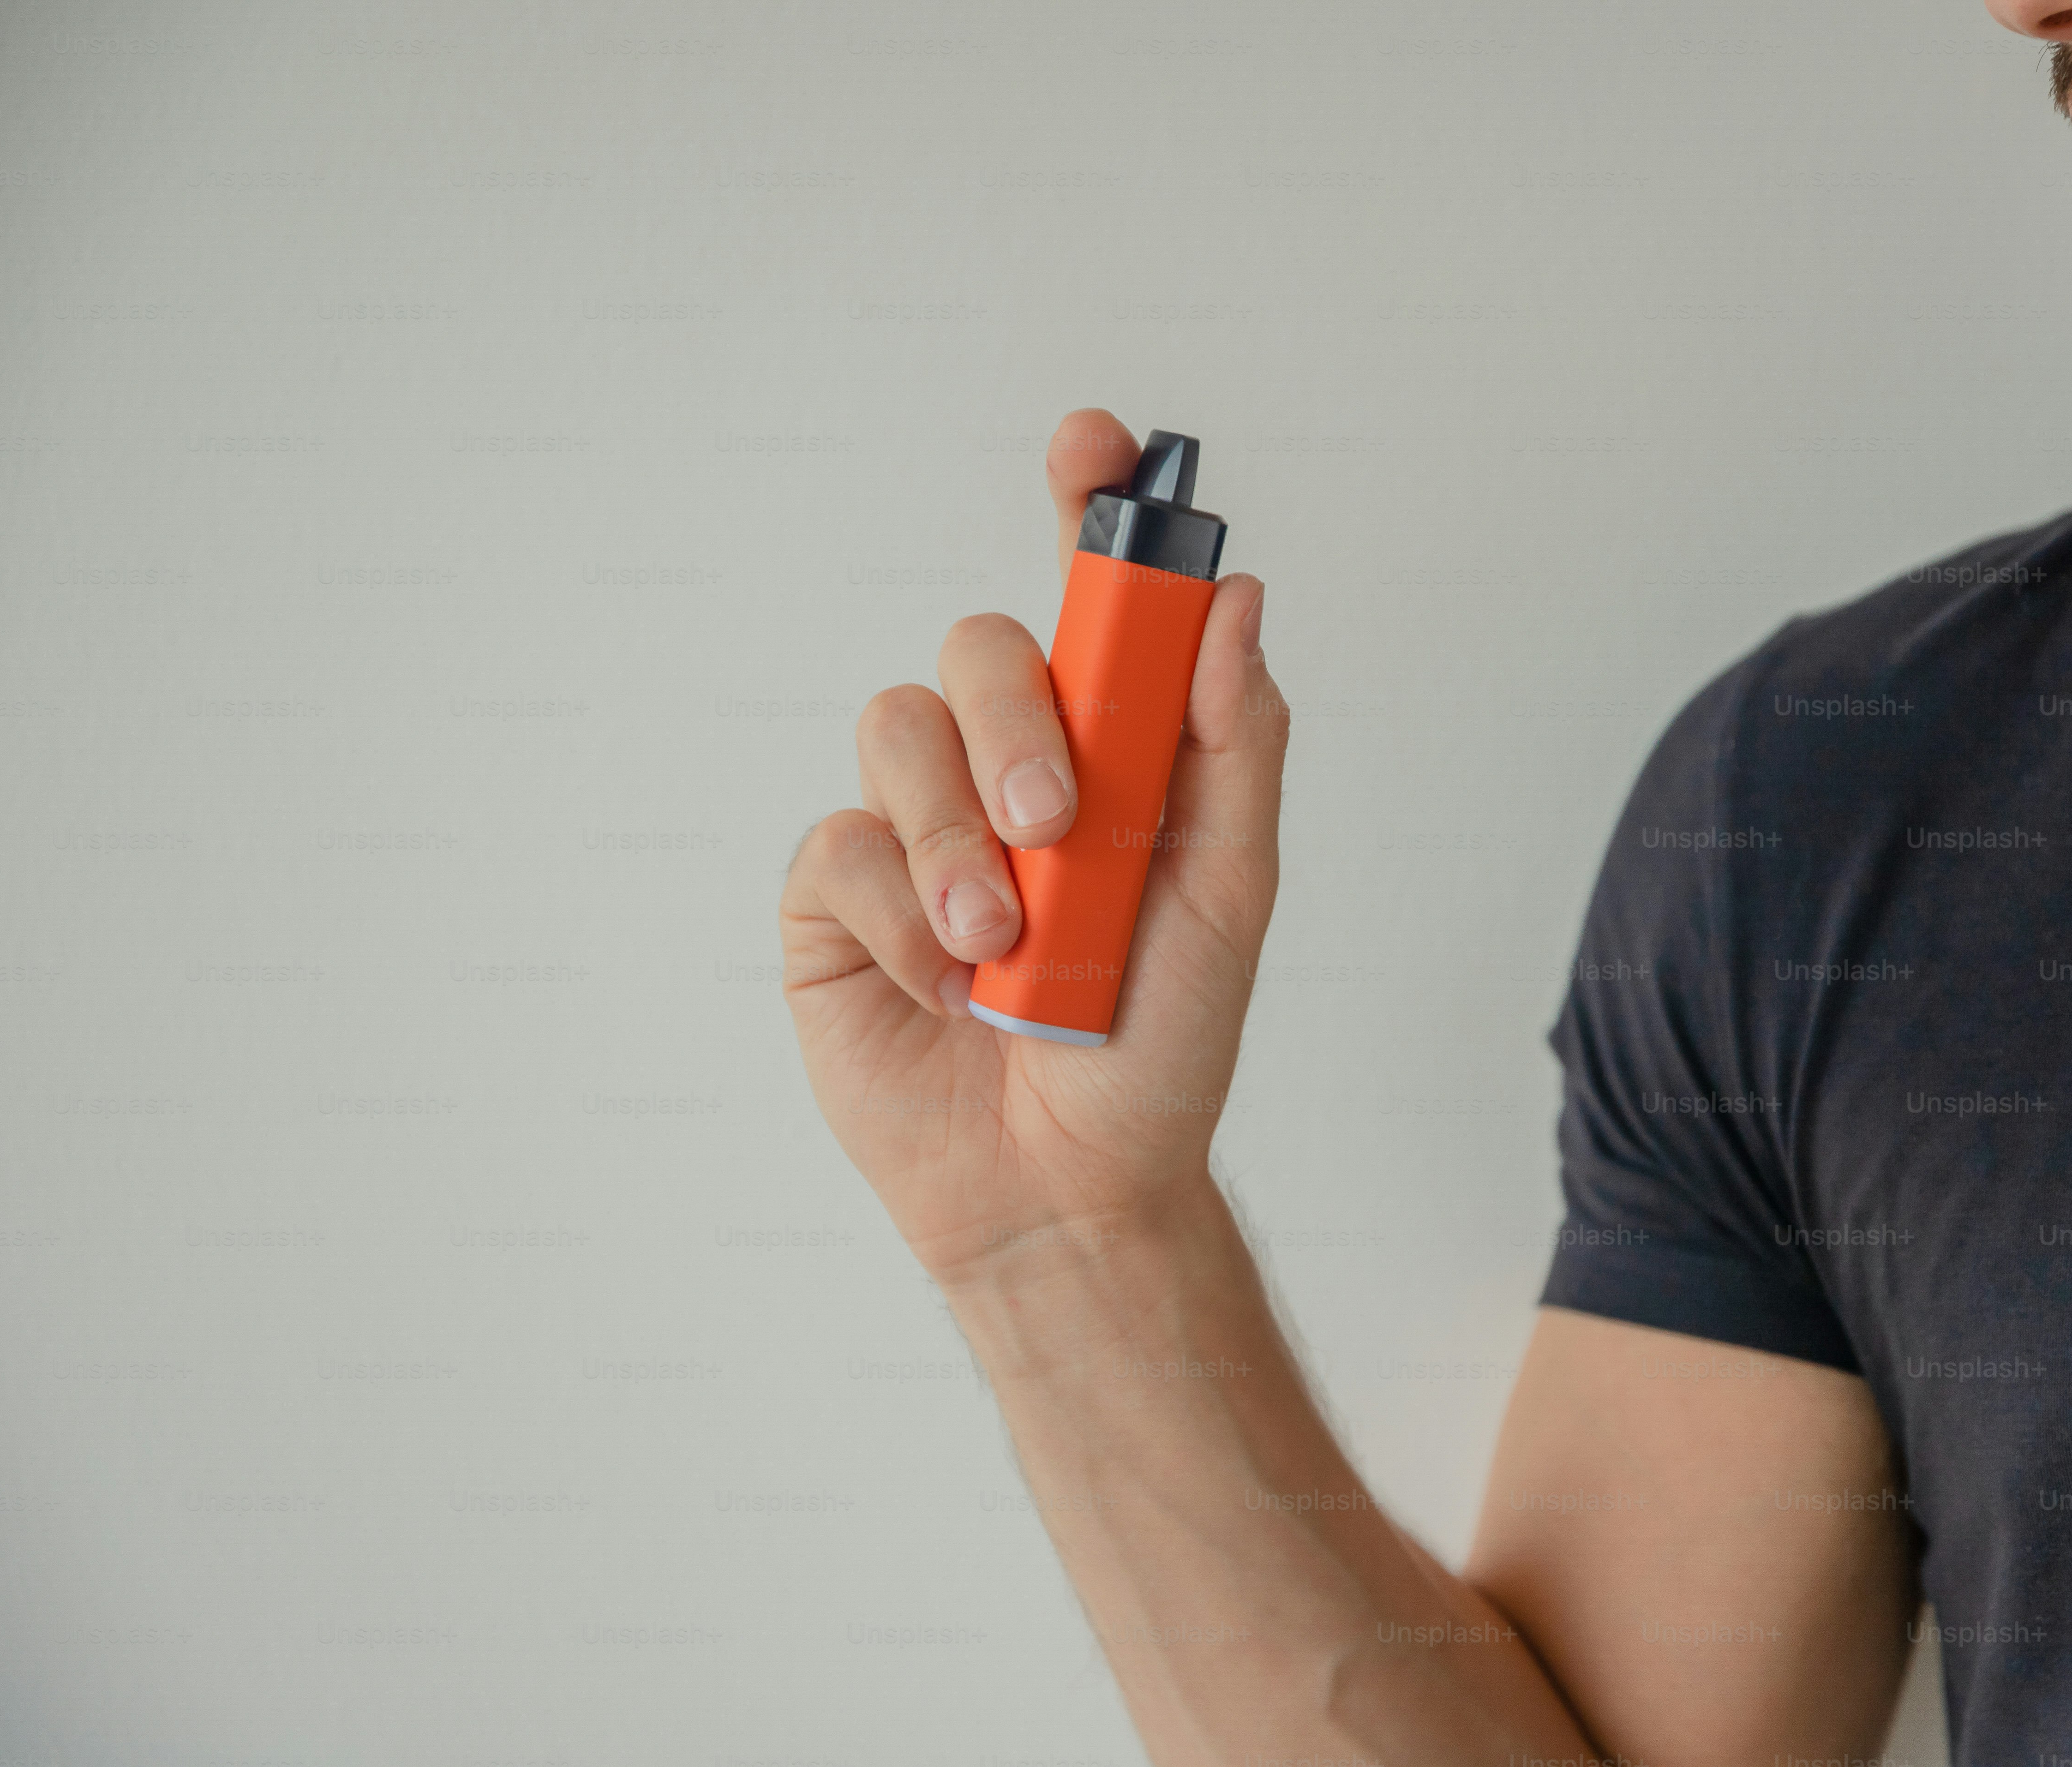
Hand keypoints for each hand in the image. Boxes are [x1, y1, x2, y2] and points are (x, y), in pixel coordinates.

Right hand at [780, 410, 1286, 1283]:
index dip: (1086, 505)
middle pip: (980, 648)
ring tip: (1001, 944)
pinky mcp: (836, 896)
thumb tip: (1236, 600)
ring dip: (956, 838)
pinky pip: (841, 842)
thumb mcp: (1229, 893)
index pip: (1089, 600)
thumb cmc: (1160, 1044)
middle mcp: (1003, 766)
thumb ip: (1232, 744)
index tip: (1090, 445)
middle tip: (1055, 825)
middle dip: (1017, 722)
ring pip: (897, 729)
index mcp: (1106, 750)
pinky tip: (945, 983)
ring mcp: (913, 825)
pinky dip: (899, 911)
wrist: (1070, 1182)